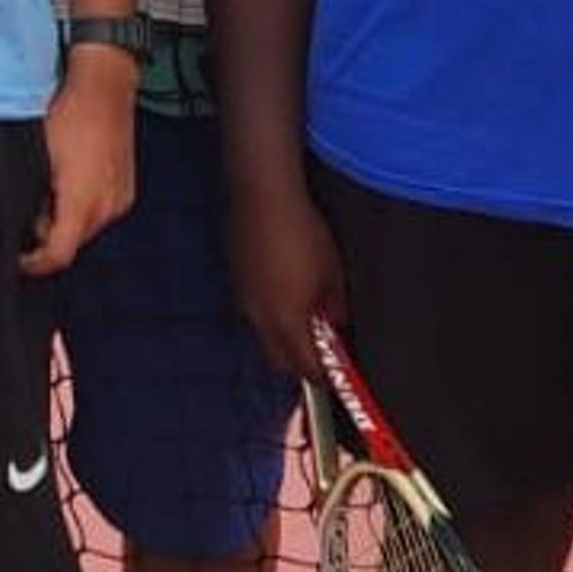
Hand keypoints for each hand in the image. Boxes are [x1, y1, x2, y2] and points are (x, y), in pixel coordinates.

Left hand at [23, 60, 135, 273]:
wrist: (105, 87)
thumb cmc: (69, 114)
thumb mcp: (36, 155)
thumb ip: (28, 194)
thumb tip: (17, 219)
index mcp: (83, 202)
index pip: (59, 254)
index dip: (35, 263)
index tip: (18, 258)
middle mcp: (107, 207)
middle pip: (73, 243)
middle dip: (48, 235)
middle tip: (28, 210)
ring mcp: (120, 199)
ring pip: (86, 227)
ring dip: (66, 218)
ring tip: (49, 188)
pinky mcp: (126, 190)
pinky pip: (100, 210)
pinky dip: (83, 205)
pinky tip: (69, 180)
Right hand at [227, 179, 346, 375]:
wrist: (263, 196)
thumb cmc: (304, 234)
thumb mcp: (333, 272)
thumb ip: (335, 305)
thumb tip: (335, 321)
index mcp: (286, 321)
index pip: (304, 366)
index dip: (322, 376)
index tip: (336, 374)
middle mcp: (259, 317)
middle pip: (277, 361)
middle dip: (298, 363)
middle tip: (320, 349)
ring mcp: (243, 298)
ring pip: (263, 335)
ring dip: (282, 337)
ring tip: (304, 315)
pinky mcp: (236, 279)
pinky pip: (253, 311)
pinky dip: (269, 313)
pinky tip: (283, 289)